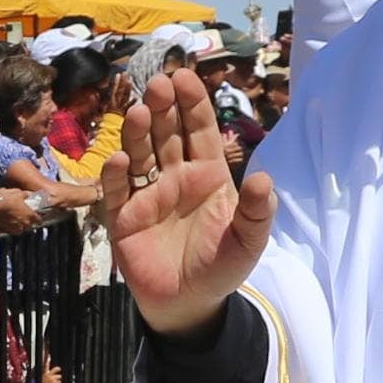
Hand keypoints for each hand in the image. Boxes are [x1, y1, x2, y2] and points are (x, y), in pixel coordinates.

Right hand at [102, 69, 277, 337]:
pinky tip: (121, 162)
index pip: (199, 130)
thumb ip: (258, 212)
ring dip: (137, 132)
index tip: (184, 77)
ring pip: (140, 154)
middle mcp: (175, 177)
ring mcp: (147, 195)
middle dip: (162, 107)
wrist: (188, 305)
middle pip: (166, 133)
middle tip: (158, 84)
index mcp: (207, 175)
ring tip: (137, 112)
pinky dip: (116, 175)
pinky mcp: (124, 217)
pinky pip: (117, 191)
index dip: (192, 103)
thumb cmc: (221, 268)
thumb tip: (266, 179)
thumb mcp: (248, 242)